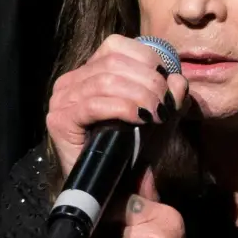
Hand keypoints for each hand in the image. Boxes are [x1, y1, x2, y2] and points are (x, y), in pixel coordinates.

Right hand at [47, 34, 189, 177]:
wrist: (115, 192)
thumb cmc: (134, 152)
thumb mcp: (159, 116)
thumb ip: (170, 95)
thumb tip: (178, 79)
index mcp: (90, 72)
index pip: (117, 45)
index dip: (147, 59)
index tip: (168, 83)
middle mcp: (71, 81)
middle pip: (113, 60)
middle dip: (149, 80)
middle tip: (166, 104)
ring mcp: (61, 99)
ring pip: (106, 81)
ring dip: (140, 95)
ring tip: (158, 114)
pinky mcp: (59, 121)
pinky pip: (94, 104)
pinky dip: (123, 108)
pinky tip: (141, 119)